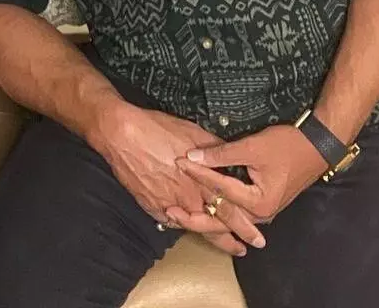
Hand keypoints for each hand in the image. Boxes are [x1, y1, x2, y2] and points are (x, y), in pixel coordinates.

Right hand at [93, 103, 264, 255]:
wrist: (122, 135)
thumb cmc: (156, 129)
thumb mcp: (192, 132)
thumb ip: (212, 148)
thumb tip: (228, 154)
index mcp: (200, 181)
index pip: (228, 208)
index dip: (243, 224)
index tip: (256, 234)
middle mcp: (185, 197)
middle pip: (213, 225)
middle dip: (231, 240)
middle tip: (244, 250)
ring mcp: (167, 204)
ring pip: (192, 227)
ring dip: (208, 237)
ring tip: (222, 246)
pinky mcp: (150, 205)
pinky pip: (169, 221)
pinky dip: (180, 224)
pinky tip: (187, 227)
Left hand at [176, 125, 327, 225]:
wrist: (317, 146)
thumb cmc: (287, 145)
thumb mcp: (253, 147)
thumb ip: (222, 154)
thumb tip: (193, 155)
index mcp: (258, 203)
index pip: (220, 189)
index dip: (198, 173)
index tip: (179, 162)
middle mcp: (259, 214)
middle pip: (221, 221)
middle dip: (194, 218)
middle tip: (169, 213)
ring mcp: (261, 213)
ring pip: (227, 221)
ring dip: (204, 219)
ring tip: (180, 217)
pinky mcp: (261, 205)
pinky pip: (235, 214)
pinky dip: (218, 213)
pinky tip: (203, 211)